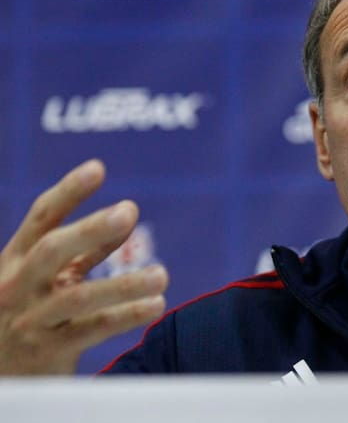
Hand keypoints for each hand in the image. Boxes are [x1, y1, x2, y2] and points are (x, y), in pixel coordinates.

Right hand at [0, 160, 168, 373]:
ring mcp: (30, 320)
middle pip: (51, 251)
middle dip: (89, 229)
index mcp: (14, 260)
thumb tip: (125, 219)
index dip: (68, 192)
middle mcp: (16, 286)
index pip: (40, 218)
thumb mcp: (45, 277)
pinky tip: (156, 305)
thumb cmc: (26, 313)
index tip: (97, 168)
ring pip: (77, 297)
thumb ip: (82, 250)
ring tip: (162, 274)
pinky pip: (91, 330)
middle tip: (129, 211)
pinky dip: (126, 316)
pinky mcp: (48, 351)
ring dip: (123, 285)